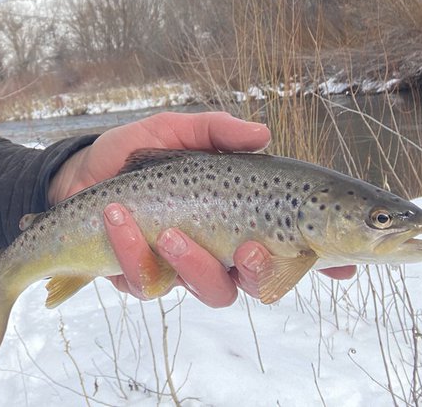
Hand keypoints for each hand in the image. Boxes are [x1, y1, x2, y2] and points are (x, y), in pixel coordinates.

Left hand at [47, 111, 355, 304]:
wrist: (74, 177)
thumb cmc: (133, 155)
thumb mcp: (173, 131)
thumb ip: (214, 131)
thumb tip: (261, 135)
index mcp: (241, 215)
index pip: (296, 243)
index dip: (327, 260)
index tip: (346, 266)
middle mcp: (221, 251)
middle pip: (263, 282)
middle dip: (263, 272)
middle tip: (247, 249)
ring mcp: (184, 270)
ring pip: (211, 290)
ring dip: (192, 262)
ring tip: (166, 230)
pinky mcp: (143, 279)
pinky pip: (149, 282)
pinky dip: (132, 249)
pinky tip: (116, 217)